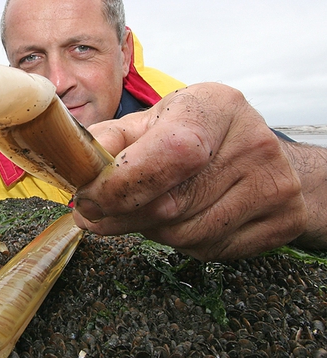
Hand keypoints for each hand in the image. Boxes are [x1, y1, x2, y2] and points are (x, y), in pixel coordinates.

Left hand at [72, 83, 308, 260]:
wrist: (259, 155)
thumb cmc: (194, 135)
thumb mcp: (151, 123)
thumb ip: (109, 141)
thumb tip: (74, 168)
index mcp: (214, 106)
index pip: (171, 151)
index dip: (123, 184)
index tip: (88, 199)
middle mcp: (253, 142)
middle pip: (171, 203)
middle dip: (121, 216)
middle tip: (95, 215)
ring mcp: (275, 184)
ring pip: (185, 234)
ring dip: (150, 230)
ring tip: (147, 210)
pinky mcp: (283, 220)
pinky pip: (210, 251)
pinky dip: (182, 244)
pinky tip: (181, 220)